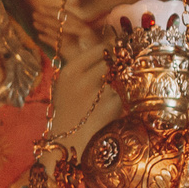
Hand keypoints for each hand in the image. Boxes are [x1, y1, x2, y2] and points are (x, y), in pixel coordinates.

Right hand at [45, 30, 118, 151]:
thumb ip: (84, 64)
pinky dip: (119, 101)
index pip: (100, 48)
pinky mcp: (111, 107)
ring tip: (103, 99)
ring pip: (119, 78)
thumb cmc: (68, 110)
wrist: (66, 142)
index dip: (110, 51)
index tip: (113, 56)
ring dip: (117, 85)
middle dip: (115, 68)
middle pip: (112, 62)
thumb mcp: (67, 83)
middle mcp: (83, 79)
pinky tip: (106, 111)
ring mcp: (97, 94)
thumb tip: (108, 45)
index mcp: (70, 70)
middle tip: (112, 77)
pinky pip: (122, 95)